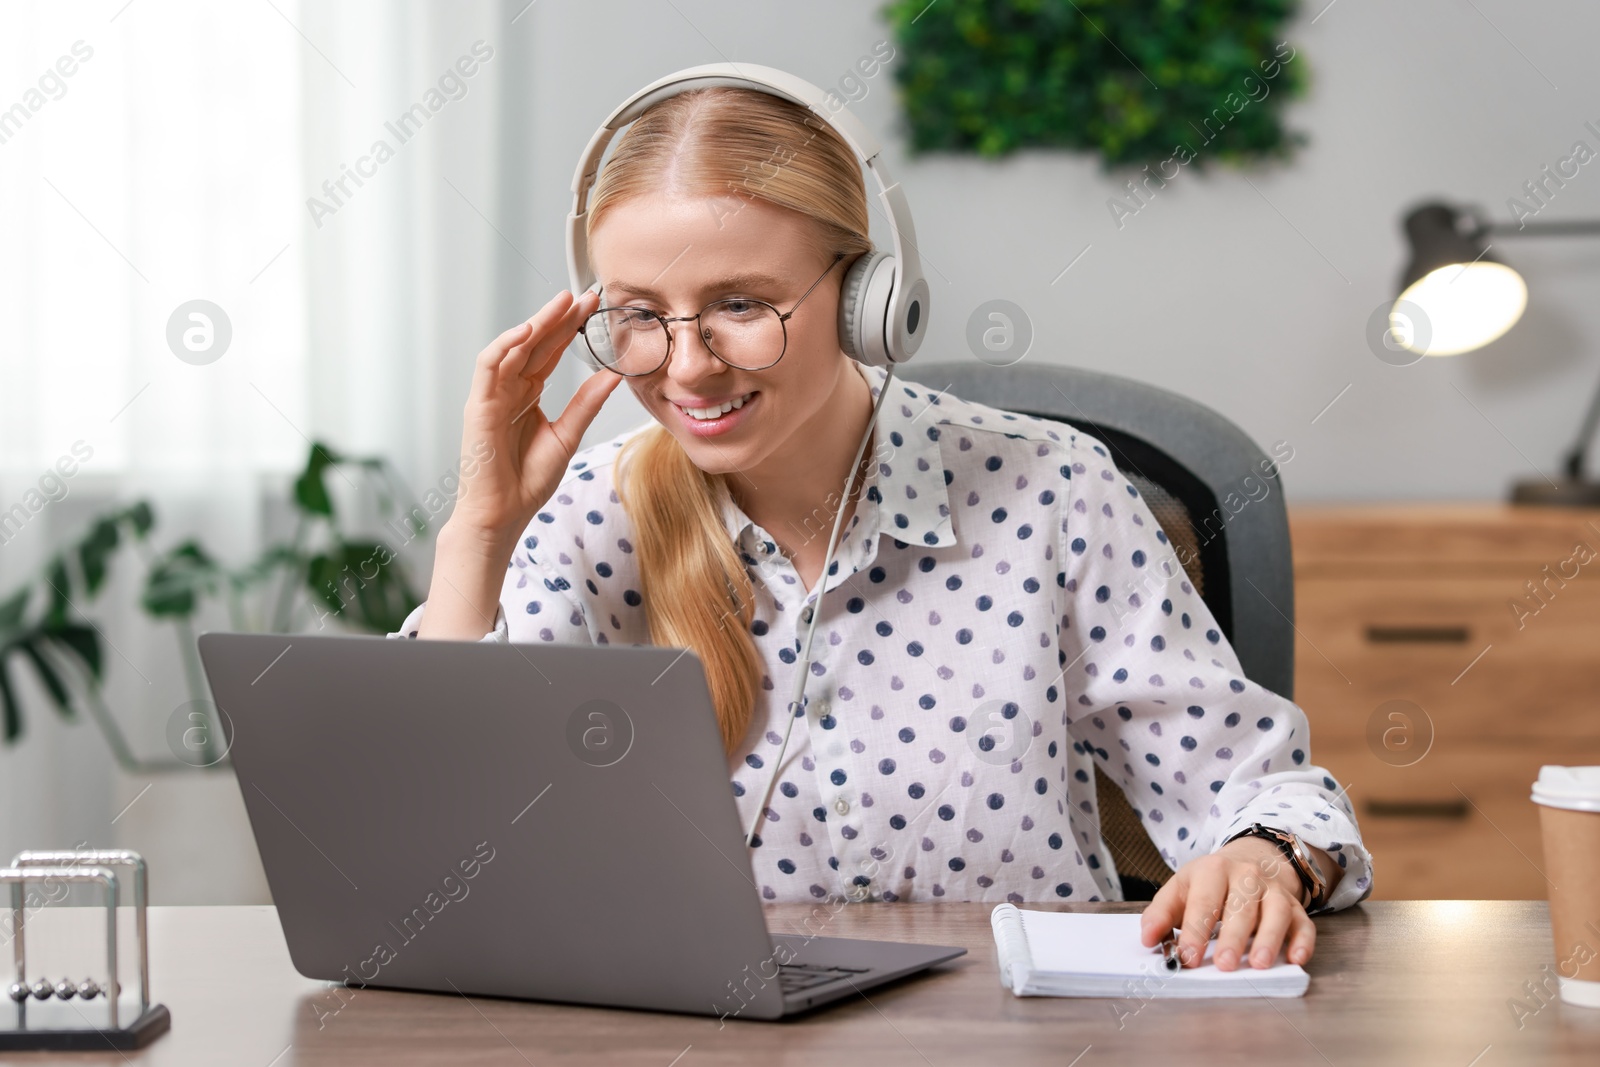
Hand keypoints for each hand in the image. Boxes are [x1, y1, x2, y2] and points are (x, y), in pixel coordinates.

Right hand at [448, 290, 622, 550]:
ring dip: (537, 323)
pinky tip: (528, 330)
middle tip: (586, 295)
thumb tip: (613, 376)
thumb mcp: (567, 435)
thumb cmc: (527, 481)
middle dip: (559, 317)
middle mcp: (509, 389)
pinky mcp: (479, 405)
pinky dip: (505, 345)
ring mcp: (493, 394)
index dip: (570, 328)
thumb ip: (586, 403)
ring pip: (513, 347)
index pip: (550, 352)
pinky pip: (489, 366)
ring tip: (562, 303)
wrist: (503, 513)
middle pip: (535, 343)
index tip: (594, 306)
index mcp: (528, 394)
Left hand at [1138, 836, 1314, 971]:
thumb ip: (1161, 913)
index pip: (1203, 901)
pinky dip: (1302, 941)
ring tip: (1259, 964)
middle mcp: (1247, 877)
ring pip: (1275, 912)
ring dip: (1269, 939)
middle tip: (1225, 965)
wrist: (1249, 859)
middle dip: (1233, 937)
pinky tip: (1295, 959)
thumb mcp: (1181, 888)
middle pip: (1241, 906)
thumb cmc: (1209, 883)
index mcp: (1213, 870)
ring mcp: (1273, 891)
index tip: (1187, 957)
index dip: (1195, 930)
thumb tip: (1147, 938)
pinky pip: (1304, 923)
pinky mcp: (1294, 907)